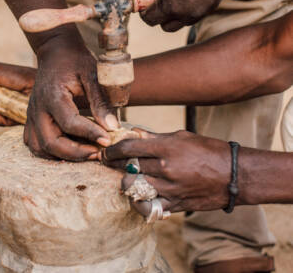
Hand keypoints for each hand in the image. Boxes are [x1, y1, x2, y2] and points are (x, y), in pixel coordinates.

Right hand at [25, 32, 118, 161]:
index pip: (70, 123)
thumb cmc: (75, 61)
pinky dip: (51, 152)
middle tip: (98, 152)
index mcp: (53, 95)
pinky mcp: (31, 119)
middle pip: (50, 142)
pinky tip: (70, 148)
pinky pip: (35, 144)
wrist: (56, 51)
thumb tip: (113, 127)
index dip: (90, 134)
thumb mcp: (92, 74)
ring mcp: (32, 115)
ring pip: (40, 148)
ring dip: (62, 155)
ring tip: (86, 151)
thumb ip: (101, 101)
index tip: (108, 140)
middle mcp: (38, 108)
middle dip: (76, 153)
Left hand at [103, 130, 230, 214]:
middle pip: (128, 167)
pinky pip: (150, 206)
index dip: (112, 150)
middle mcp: (165, 169)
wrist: (235, 175)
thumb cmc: (210, 150)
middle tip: (106, 162)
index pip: (129, 148)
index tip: (105, 151)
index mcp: (167, 148)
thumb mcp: (183, 137)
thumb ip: (157, 138)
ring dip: (126, 182)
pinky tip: (137, 196)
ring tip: (123, 177)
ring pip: (135, 187)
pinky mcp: (175, 204)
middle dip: (114, 165)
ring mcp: (170, 189)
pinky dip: (140, 201)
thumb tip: (136, 133)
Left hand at [134, 0, 238, 30]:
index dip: (143, 10)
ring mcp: (205, 9)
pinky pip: (198, 12)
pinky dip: (190, 6)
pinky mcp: (216, 2)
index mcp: (173, 5)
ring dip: (176, 12)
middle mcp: (190, 13)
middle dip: (159, 14)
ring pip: (184, 21)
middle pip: (167, 26)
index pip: (151, 20)